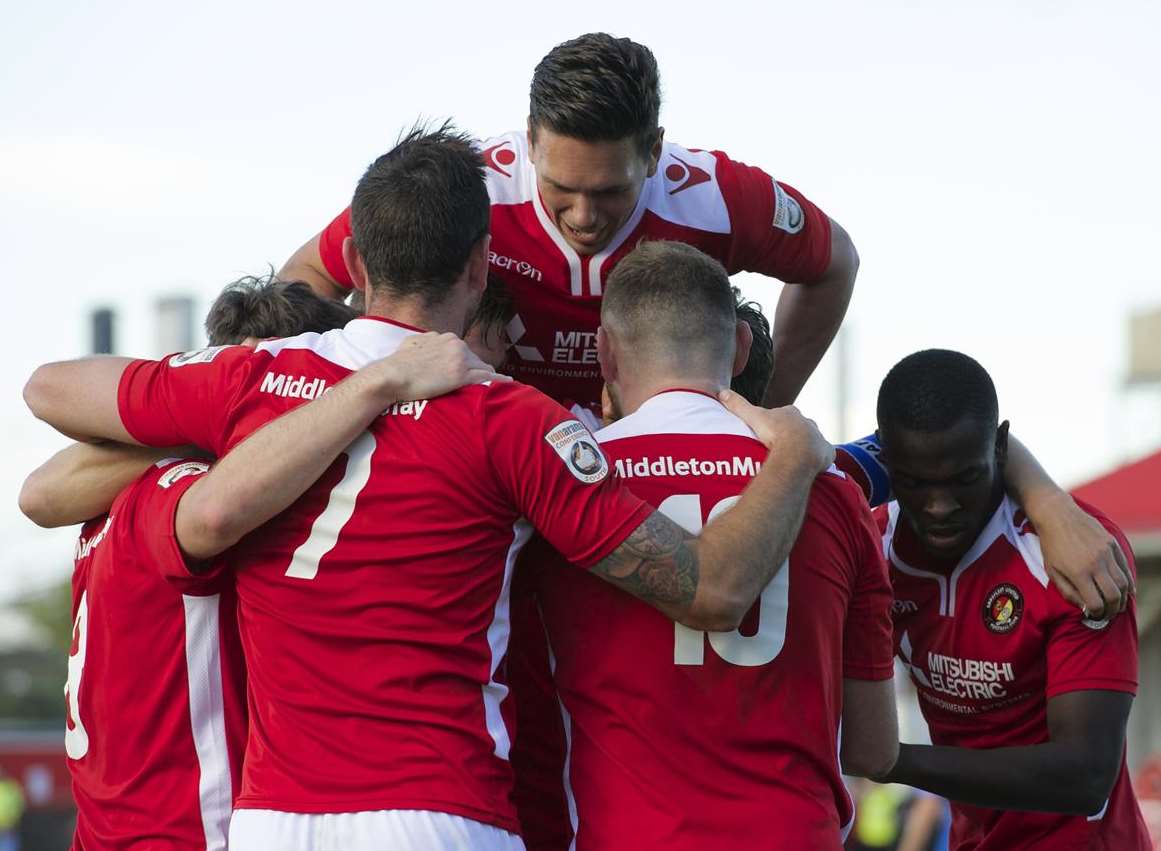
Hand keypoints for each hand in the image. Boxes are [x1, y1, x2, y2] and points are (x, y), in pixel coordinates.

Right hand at [365, 332, 508, 401]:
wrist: (390, 376)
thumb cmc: (396, 364)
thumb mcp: (411, 344)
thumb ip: (424, 343)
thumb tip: (423, 343)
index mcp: (445, 337)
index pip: (464, 351)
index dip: (468, 364)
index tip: (471, 373)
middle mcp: (455, 344)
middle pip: (476, 359)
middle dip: (479, 371)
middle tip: (485, 384)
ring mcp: (459, 359)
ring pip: (484, 368)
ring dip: (490, 378)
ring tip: (500, 388)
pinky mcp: (460, 375)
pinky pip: (487, 378)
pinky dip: (499, 382)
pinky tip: (509, 386)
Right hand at [719, 389, 833, 473]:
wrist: (796, 451)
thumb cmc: (774, 433)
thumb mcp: (752, 417)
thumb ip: (738, 405)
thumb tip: (721, 392)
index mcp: (790, 413)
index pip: (783, 415)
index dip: (776, 423)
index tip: (769, 433)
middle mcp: (807, 422)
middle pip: (799, 427)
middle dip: (792, 434)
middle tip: (780, 447)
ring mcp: (819, 437)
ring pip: (812, 440)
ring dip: (805, 447)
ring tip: (794, 459)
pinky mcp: (827, 452)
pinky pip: (824, 455)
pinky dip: (818, 460)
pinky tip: (810, 467)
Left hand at [1030, 494, 1133, 619]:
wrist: (1057, 515)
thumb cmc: (1051, 545)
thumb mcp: (1051, 571)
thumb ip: (1068, 591)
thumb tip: (1084, 607)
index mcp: (1078, 572)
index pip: (1095, 603)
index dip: (1097, 614)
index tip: (1095, 616)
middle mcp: (1095, 564)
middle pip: (1114, 595)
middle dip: (1113, 609)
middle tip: (1109, 614)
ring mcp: (1106, 553)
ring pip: (1123, 583)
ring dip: (1123, 598)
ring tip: (1117, 604)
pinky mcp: (1112, 544)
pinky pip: (1125, 567)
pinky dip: (1128, 581)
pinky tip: (1127, 590)